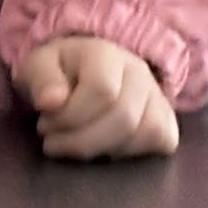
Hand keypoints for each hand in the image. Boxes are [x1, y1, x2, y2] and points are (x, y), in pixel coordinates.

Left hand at [17, 37, 179, 160]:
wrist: (84, 71)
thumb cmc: (59, 71)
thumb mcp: (39, 67)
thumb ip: (42, 80)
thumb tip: (49, 103)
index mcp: (105, 53)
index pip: (102, 90)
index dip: (71, 117)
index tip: (44, 125)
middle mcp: (139, 72)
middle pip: (124, 117)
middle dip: (82, 141)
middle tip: (54, 143)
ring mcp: (158, 95)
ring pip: (145, 133)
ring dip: (103, 150)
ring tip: (75, 144)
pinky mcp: (168, 118)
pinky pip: (161, 141)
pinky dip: (130, 153)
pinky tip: (103, 148)